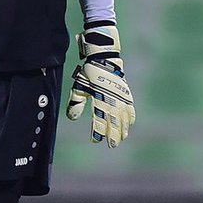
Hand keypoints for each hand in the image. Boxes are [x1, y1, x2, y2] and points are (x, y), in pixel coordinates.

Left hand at [65, 22, 134, 146]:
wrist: (104, 58)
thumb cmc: (89, 73)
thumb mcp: (79, 87)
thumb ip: (76, 103)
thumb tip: (72, 118)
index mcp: (100, 97)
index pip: (99, 118)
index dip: (98, 130)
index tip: (96, 140)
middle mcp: (112, 98)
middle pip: (115, 120)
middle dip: (114, 133)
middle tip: (112, 145)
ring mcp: (120, 95)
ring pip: (123, 115)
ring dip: (123, 127)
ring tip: (122, 138)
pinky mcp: (125, 92)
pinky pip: (130, 106)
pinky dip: (130, 116)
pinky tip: (130, 123)